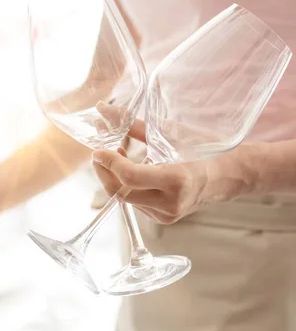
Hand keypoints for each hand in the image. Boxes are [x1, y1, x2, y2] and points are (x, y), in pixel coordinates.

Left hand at [91, 120, 252, 223]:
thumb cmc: (207, 149)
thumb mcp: (172, 133)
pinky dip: (125, 187)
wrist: (231, 176)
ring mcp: (167, 214)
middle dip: (105, 173)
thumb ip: (134, 126)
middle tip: (101, 154)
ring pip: (125, 200)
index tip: (98, 150)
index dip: (109, 163)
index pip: (130, 177)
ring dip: (113, 179)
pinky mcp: (163, 218)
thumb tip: (104, 112)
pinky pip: (135, 204)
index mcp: (178, 180)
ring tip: (116, 158)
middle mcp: (171, 202)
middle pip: (121, 192)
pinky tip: (129, 171)